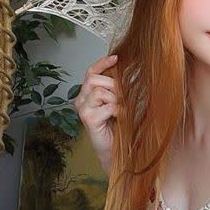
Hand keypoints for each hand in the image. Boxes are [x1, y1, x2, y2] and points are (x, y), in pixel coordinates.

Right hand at [73, 53, 118, 170]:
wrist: (116, 151)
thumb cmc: (117, 127)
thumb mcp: (118, 103)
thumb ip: (117, 89)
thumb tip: (128, 72)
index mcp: (87, 94)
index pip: (91, 72)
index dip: (102, 63)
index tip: (116, 58)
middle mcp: (81, 100)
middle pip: (94, 80)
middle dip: (113, 85)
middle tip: (123, 97)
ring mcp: (83, 110)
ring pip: (100, 91)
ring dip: (116, 99)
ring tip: (121, 110)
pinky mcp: (88, 120)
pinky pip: (107, 106)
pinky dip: (119, 110)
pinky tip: (121, 117)